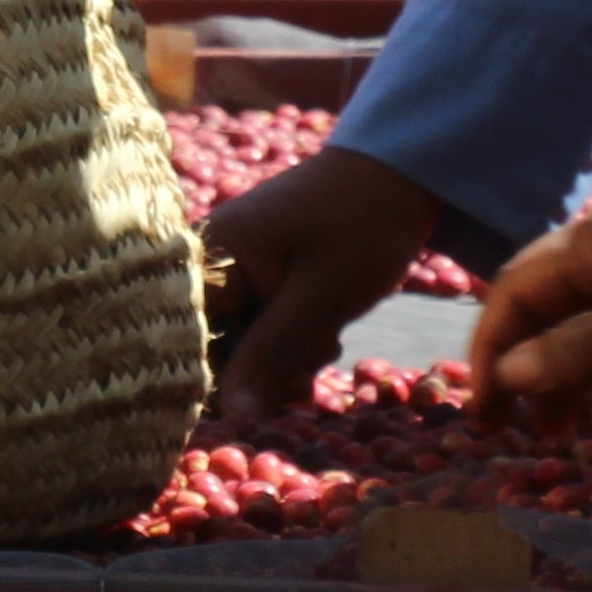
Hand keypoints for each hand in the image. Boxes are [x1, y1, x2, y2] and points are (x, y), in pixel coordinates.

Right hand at [200, 147, 438, 419]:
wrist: (406, 172)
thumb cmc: (361, 226)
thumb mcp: (319, 298)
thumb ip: (271, 356)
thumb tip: (232, 418)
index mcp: (213, 253)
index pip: (185, 334)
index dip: (213, 376)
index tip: (257, 399)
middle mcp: (216, 258)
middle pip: (214, 341)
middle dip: (260, 368)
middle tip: (306, 372)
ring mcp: (243, 264)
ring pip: (245, 338)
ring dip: (283, 357)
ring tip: (326, 343)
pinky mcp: (268, 272)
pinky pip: (265, 323)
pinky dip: (294, 340)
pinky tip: (325, 338)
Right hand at [479, 118, 591, 426]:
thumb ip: (578, 355)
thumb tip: (509, 376)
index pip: (516, 292)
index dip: (491, 349)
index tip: (485, 410)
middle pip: (548, 319)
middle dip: (526, 370)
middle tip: (510, 430)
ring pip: (591, 346)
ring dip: (572, 390)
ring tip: (563, 438)